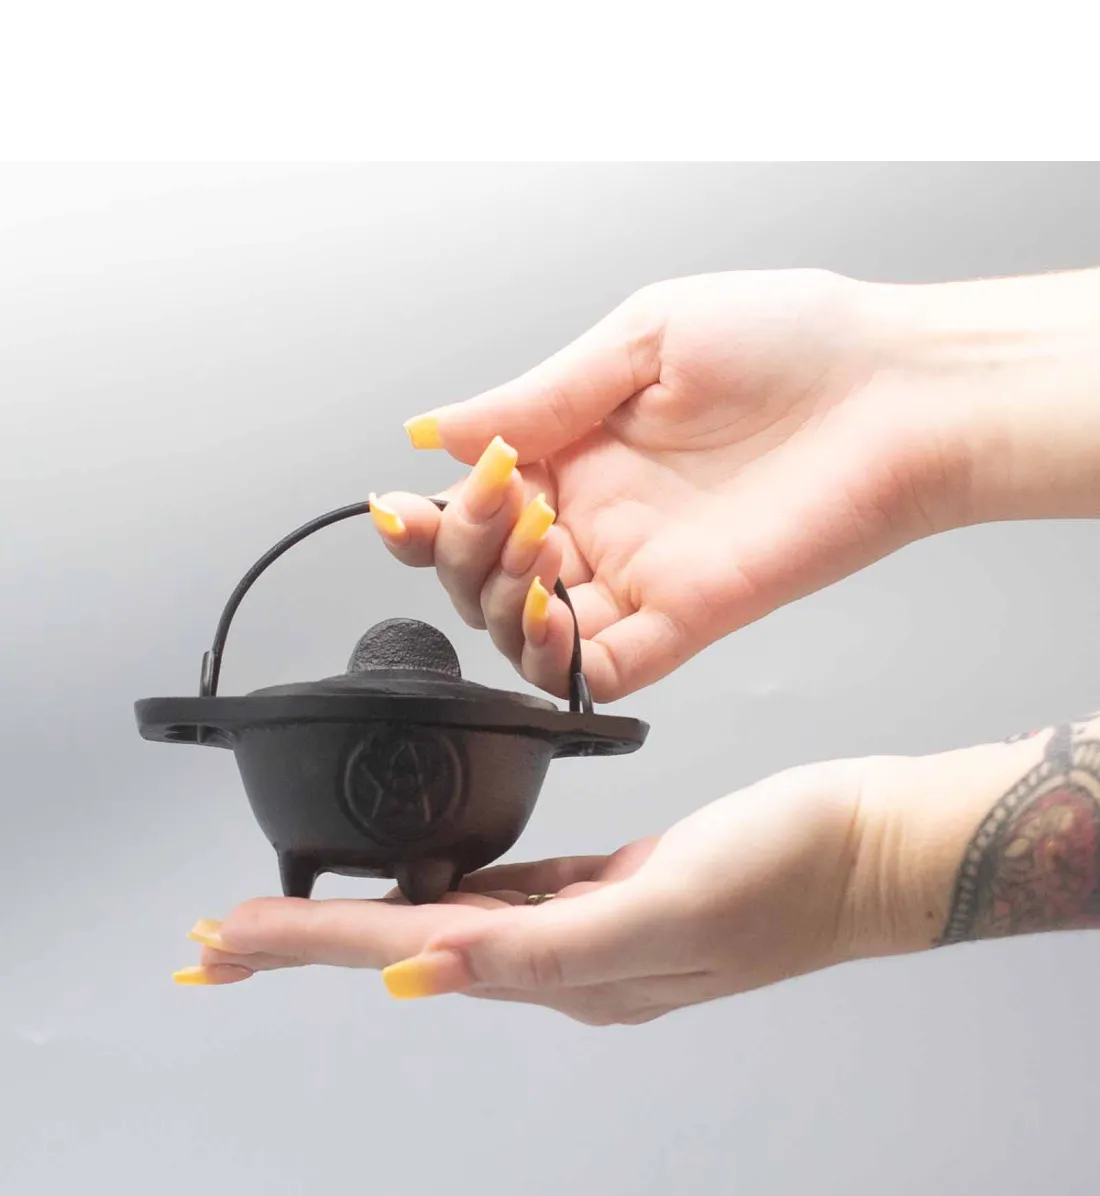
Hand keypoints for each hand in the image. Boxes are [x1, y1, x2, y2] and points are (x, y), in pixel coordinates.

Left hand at [176, 758, 876, 1024]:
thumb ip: (547, 946)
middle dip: (304, 943)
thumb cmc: (789, 872)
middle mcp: (566, 960)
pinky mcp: (612, 891)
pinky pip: (504, 898)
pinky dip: (442, 894)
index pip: (407, 954)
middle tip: (215, 944)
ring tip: (287, 920)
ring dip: (358, 922)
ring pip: (444, 926)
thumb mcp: (668, 904)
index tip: (224, 943)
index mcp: (570, 968)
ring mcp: (589, 927)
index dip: (309, 945)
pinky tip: (420, 888)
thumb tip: (425, 968)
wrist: (870, 850)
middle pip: (404, 948)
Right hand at [371, 269, 971, 701]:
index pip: (479, 504)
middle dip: (464, 551)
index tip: (398, 507)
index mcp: (582, 451)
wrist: (897, 391)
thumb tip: (433, 428)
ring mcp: (639, 576)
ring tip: (530, 548)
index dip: (430, 518)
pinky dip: (553, 661)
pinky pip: (596, 670)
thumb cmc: (794, 343)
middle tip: (499, 501)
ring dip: (499, 604)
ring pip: (527, 632)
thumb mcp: (643, 338)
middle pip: (487, 575)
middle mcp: (601, 521)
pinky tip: (549, 613)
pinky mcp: (685, 621)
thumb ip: (538, 395)